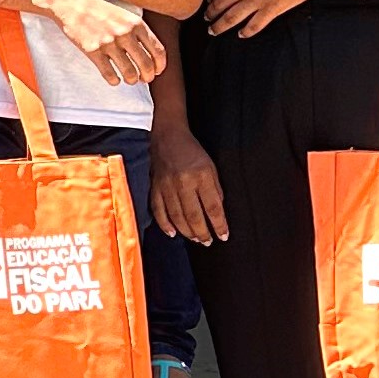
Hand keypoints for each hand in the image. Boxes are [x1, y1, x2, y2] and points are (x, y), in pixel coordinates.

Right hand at [36, 0, 165, 85]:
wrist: (70, 3)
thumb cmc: (98, 10)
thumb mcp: (124, 15)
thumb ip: (137, 32)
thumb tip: (149, 56)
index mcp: (136, 24)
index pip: (158, 50)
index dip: (160, 65)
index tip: (157, 71)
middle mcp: (125, 34)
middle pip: (146, 64)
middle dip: (148, 76)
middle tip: (145, 79)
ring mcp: (108, 43)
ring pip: (129, 73)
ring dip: (132, 80)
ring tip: (129, 79)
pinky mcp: (92, 51)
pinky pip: (109, 74)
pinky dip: (114, 80)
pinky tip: (114, 79)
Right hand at [151, 121, 228, 245]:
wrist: (167, 135)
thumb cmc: (192, 150)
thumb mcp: (211, 166)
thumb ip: (215, 189)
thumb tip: (216, 212)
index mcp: (201, 176)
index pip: (213, 207)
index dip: (219, 225)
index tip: (223, 236)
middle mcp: (183, 183)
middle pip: (194, 215)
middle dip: (202, 232)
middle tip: (208, 242)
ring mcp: (166, 186)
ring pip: (177, 216)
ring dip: (187, 231)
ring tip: (195, 239)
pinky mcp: (154, 187)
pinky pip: (158, 210)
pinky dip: (165, 224)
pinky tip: (173, 233)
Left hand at [205, 0, 318, 37]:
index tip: (209, 1)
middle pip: (219, 4)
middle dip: (210, 14)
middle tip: (206, 19)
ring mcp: (257, 0)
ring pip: (231, 18)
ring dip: (219, 26)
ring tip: (213, 31)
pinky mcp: (271, 10)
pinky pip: (254, 25)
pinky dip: (246, 32)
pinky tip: (241, 35)